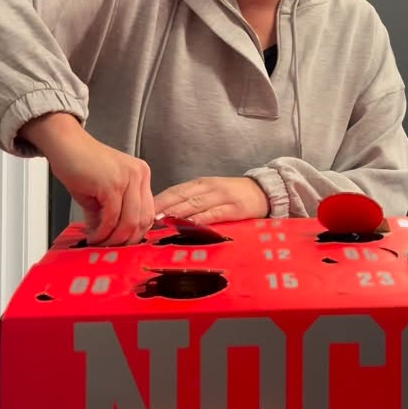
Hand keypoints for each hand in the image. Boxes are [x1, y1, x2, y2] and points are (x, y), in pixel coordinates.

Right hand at [20, 113, 153, 245]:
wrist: (65, 144)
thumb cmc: (81, 164)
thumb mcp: (103, 192)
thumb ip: (112, 213)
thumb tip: (111, 239)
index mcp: (141, 175)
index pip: (148, 212)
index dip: (136, 233)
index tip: (122, 245)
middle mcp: (139, 175)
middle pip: (143, 220)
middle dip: (126, 241)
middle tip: (109, 249)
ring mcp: (127, 178)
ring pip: (129, 222)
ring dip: (112, 239)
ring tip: (98, 243)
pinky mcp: (112, 184)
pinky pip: (112, 218)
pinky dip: (101, 232)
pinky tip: (92, 235)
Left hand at [154, 176, 269, 224]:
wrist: (265, 191)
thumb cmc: (234, 195)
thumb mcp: (211, 193)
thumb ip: (192, 202)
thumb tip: (166, 216)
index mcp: (200, 184)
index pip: (175, 190)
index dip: (159, 200)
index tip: (142, 210)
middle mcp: (208, 187)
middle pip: (180, 195)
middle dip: (162, 206)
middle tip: (145, 218)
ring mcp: (221, 196)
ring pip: (194, 203)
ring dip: (176, 213)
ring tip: (160, 221)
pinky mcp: (234, 208)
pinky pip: (213, 213)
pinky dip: (199, 219)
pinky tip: (188, 224)